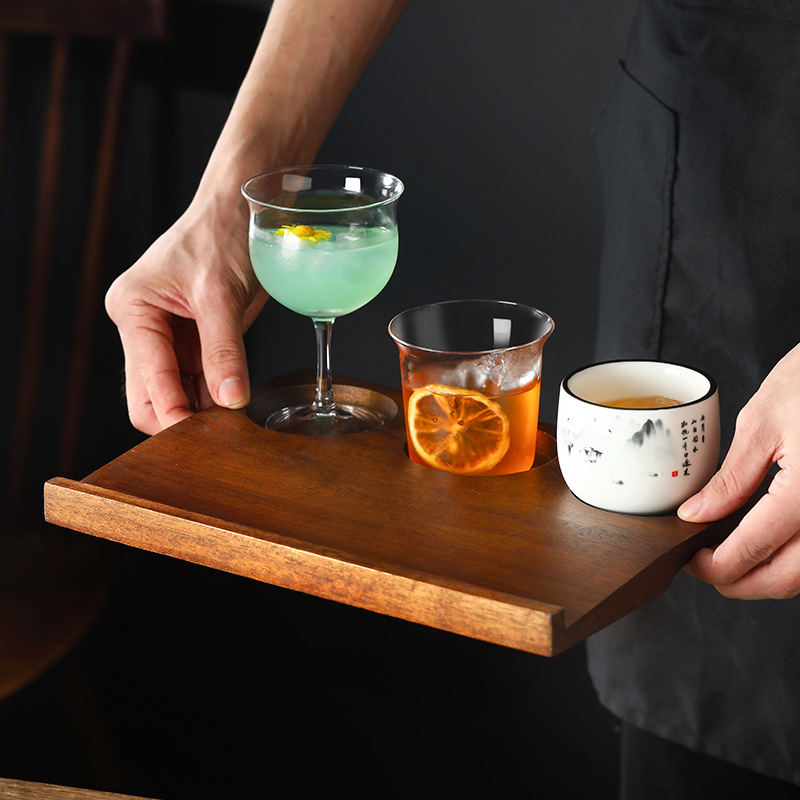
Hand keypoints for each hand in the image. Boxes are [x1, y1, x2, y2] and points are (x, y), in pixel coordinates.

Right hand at [105, 196, 266, 434]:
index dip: (173, 413)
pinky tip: (234, 403)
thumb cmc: (220, 234)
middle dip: (181, 417)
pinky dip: (216, 393)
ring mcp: (168, 335)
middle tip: (217, 435)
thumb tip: (229, 399)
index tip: (202, 438)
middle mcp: (143, 326)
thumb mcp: (221, 294)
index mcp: (133, 310)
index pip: (147, 380)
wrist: (241, 211)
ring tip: (232, 423)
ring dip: (202, 409)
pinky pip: (200, 379)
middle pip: (151, 394)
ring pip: (177, 391)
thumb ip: (224, 350)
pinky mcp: (194, 339)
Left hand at [680, 343, 799, 599]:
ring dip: (771, 576)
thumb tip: (696, 515)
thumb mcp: (761, 422)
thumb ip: (731, 479)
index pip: (754, 549)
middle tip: (708, 569)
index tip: (691, 562)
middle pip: (787, 577)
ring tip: (733, 558)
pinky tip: (771, 545)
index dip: (716, 566)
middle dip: (742, 583)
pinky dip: (796, 559)